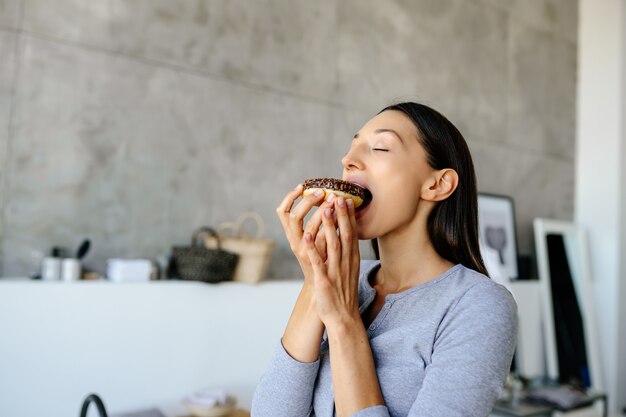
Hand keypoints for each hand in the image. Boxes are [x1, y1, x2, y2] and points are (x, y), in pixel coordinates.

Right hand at [276, 184, 333, 280]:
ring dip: (321, 213)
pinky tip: (337, 221)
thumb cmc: (320, 259)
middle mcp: (294, 242)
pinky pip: (319, 245)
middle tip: (323, 192)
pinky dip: (327, 232)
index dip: (290, 197)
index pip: (282, 211)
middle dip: (308, 202)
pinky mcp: (316, 261)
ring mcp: (304, 253)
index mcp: (292, 235)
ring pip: (309, 229)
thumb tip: (327, 198)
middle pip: (294, 217)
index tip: (302, 186)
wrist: (320, 287)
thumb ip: (317, 223)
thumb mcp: (314, 240)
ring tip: (333, 201)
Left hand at [304, 196, 360, 328]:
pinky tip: (307, 237)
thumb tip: (345, 235)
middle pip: (345, 235)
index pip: (352, 233)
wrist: (343, 317)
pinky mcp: (325, 281)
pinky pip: (318, 263)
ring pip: (333, 245)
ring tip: (325, 209)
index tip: (347, 200)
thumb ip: (347, 252)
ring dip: (329, 227)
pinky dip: (313, 249)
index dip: (349, 216)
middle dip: (341, 215)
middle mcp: (346, 262)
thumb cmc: (343, 292)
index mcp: (352, 259)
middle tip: (338, 196)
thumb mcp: (348, 269)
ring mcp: (336, 271)